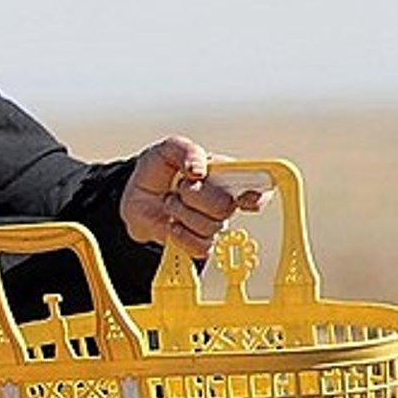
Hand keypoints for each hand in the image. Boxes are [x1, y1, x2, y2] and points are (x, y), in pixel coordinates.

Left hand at [119, 135, 264, 258]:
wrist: (137, 194)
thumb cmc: (160, 169)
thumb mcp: (169, 149)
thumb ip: (187, 151)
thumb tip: (199, 170)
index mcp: (227, 174)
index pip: (260, 187)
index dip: (258, 194)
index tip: (245, 196)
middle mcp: (225, 199)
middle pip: (226, 207)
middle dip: (194, 195)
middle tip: (180, 186)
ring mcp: (214, 222)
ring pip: (210, 227)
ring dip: (181, 212)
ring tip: (170, 201)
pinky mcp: (199, 242)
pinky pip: (201, 248)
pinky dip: (181, 235)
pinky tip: (172, 223)